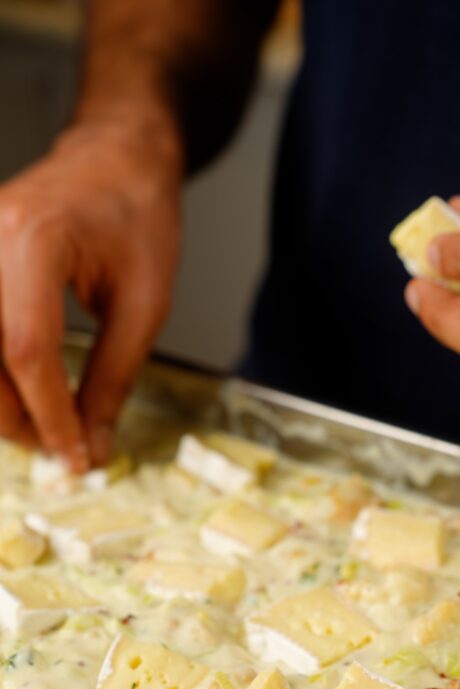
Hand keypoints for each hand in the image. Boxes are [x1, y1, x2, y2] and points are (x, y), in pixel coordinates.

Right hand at [0, 122, 182, 468]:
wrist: (115, 158)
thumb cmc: (138, 215)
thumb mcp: (145, 304)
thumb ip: (113, 378)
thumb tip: (89, 444)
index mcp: (33, 239)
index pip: (27, 349)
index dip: (49, 414)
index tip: (73, 457)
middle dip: (18, 419)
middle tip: (60, 450)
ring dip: (1, 404)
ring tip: (45, 428)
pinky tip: (22, 396)